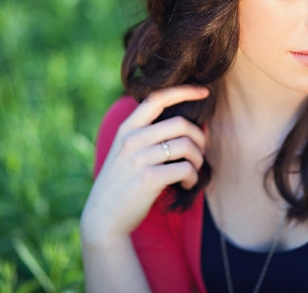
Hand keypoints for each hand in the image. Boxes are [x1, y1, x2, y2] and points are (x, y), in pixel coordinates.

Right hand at [80, 85, 209, 246]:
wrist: (103, 218)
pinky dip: (192, 177)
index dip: (183, 91)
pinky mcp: (148, 178)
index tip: (203, 92)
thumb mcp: (126, 152)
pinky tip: (187, 184)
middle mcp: (131, 139)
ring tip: (193, 171)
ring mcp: (139, 158)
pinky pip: (185, 169)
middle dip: (199, 137)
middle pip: (180, 123)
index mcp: (127, 128)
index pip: (157, 98)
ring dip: (198, 159)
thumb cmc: (122, 183)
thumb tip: (189, 125)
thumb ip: (148, 136)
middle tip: (200, 152)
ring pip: (186, 146)